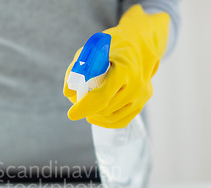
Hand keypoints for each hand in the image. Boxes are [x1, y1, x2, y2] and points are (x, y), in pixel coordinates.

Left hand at [63, 5, 169, 127]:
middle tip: (75, 104)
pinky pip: (121, 121)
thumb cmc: (112, 45)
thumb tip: (68, 93)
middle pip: (105, 109)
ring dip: (95, 116)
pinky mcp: (142, 103)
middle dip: (87, 110)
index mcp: (124, 69)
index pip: (102, 96)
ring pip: (111, 118)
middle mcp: (136, 85)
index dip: (85, 107)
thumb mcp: (91, 49)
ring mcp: (141, 96)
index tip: (71, 114)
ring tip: (85, 106)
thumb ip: (76, 69)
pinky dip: (105, 121)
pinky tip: (94, 116)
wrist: (140, 43)